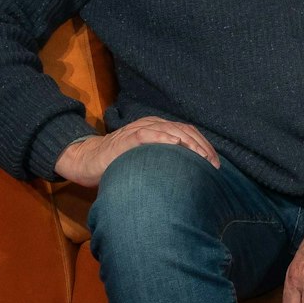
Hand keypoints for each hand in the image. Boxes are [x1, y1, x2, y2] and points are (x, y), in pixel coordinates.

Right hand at [53, 115, 219, 187]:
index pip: (188, 132)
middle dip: (202, 147)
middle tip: (213, 165)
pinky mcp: (127, 138)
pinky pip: (148, 134)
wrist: (88, 161)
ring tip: (202, 158)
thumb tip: (190, 178)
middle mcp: (151, 125)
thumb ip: (165, 161)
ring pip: (171, 130)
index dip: (204, 146)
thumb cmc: (120, 164)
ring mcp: (139, 129)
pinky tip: (176, 146)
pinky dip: (164, 138)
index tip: (215, 163)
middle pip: (184, 130)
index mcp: (158, 128)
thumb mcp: (147, 159)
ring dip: (190, 144)